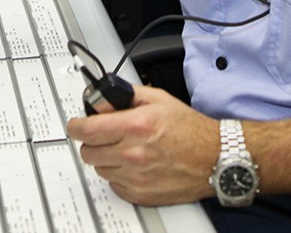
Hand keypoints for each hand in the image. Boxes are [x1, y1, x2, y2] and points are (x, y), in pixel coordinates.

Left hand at [66, 85, 217, 204]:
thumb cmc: (190, 129)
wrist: (214, 158)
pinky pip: (113, 184)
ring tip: (125, 148)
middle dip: (92, 141)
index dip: (75, 126)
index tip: (75, 125)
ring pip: (99, 168)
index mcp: (135, 126)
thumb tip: (101, 99)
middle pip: (88, 151)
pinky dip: (118, 174)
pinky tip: (133, 163)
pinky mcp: (140, 194)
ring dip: (106, 157)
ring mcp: (136, 177)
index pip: (86, 130)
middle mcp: (133, 153)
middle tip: (104, 134)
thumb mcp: (157, 99)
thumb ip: (125, 95)